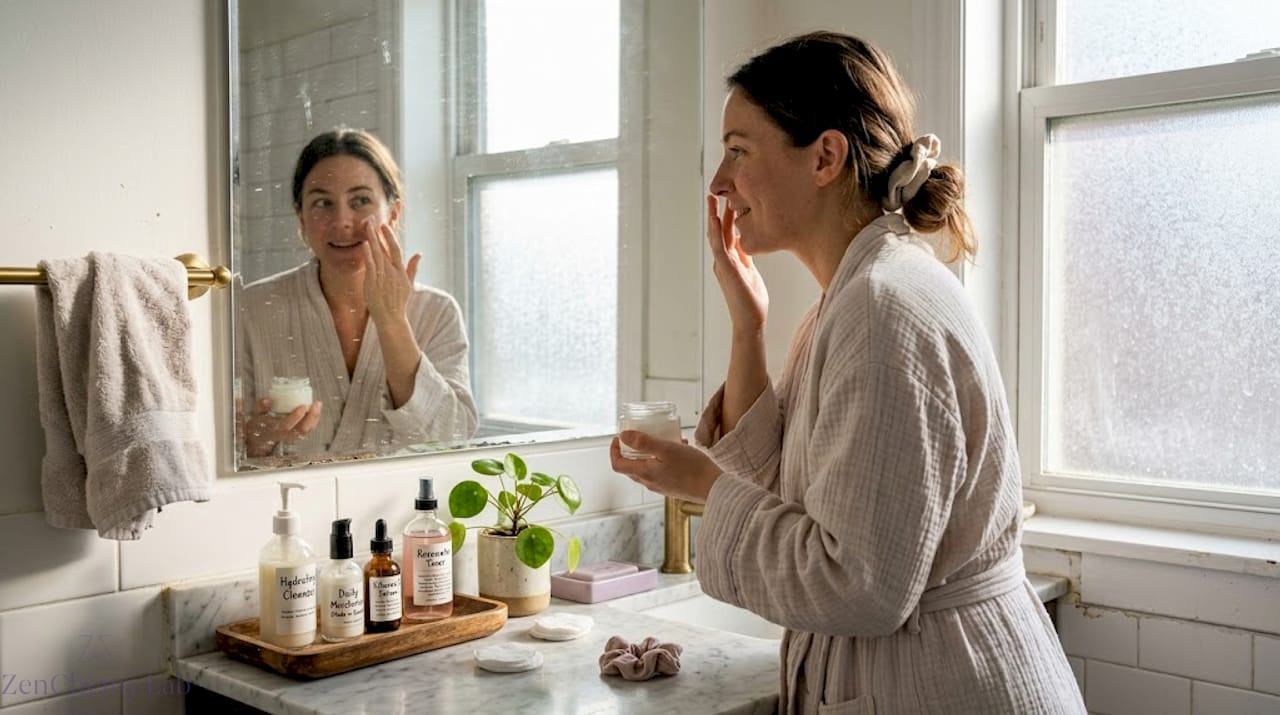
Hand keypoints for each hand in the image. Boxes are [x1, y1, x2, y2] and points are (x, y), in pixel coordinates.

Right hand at [244, 397, 322, 457]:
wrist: (258, 441)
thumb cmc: (258, 426)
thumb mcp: (255, 416)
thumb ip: (260, 407)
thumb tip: (268, 400)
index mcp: (272, 431)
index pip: (285, 426)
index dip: (295, 417)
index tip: (303, 406)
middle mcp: (283, 436)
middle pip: (301, 430)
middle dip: (311, 417)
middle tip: (316, 404)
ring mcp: (290, 438)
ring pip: (306, 431)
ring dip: (314, 418)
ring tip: (317, 404)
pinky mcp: (296, 437)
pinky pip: (307, 430)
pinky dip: (313, 420)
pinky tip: (315, 410)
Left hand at [359, 216, 421, 327]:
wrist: (391, 318)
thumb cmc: (398, 302)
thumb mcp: (409, 284)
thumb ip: (413, 268)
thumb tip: (419, 254)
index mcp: (400, 271)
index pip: (396, 249)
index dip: (390, 236)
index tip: (384, 225)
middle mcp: (392, 272)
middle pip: (385, 248)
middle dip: (378, 233)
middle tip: (372, 219)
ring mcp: (382, 276)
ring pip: (377, 253)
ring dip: (372, 238)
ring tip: (366, 226)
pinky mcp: (372, 282)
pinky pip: (370, 264)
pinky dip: (368, 253)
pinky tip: (365, 243)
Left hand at [610, 430, 721, 503]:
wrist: (713, 488)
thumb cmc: (691, 468)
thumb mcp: (666, 449)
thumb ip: (643, 442)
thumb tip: (623, 436)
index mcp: (644, 473)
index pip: (618, 465)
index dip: (614, 450)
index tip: (619, 437)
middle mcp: (650, 483)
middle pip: (631, 467)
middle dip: (631, 450)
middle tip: (639, 435)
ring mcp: (661, 486)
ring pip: (646, 468)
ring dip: (649, 453)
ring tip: (664, 439)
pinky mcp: (672, 487)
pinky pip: (660, 471)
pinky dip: (663, 459)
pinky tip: (679, 449)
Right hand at [707, 195, 768, 333]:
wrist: (750, 321)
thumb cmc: (753, 302)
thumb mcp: (751, 274)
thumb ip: (746, 259)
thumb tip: (746, 244)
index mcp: (731, 260)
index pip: (728, 233)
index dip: (728, 216)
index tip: (730, 199)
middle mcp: (724, 260)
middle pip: (719, 230)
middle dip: (718, 211)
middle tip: (716, 192)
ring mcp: (723, 264)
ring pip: (716, 235)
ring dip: (714, 216)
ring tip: (712, 198)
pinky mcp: (725, 269)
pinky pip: (719, 246)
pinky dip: (716, 231)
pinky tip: (715, 218)